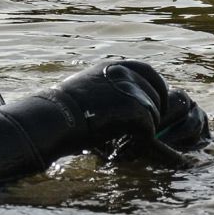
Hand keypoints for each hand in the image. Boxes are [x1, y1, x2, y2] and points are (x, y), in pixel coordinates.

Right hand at [51, 61, 209, 156]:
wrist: (55, 117)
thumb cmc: (61, 110)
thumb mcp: (86, 88)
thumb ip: (107, 88)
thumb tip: (120, 102)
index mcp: (114, 66)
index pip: (147, 72)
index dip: (156, 88)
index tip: (158, 103)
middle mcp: (126, 73)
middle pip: (156, 94)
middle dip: (156, 112)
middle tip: (150, 128)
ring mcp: (133, 90)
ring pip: (154, 114)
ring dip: (145, 129)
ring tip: (127, 140)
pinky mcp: (138, 109)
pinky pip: (150, 130)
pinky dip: (141, 141)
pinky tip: (126, 148)